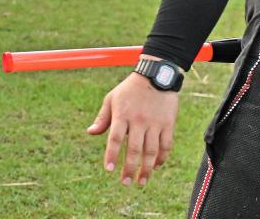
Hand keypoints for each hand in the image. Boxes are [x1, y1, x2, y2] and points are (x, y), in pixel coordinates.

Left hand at [87, 69, 179, 186]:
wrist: (156, 76)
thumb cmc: (129, 89)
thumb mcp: (111, 99)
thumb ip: (102, 118)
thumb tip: (90, 133)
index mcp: (122, 115)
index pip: (115, 138)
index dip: (112, 155)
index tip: (109, 169)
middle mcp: (138, 120)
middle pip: (134, 149)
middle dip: (130, 168)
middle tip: (126, 183)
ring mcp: (155, 123)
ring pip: (151, 150)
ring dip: (147, 168)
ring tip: (142, 182)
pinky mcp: (168, 123)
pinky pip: (166, 145)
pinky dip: (161, 158)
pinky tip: (156, 167)